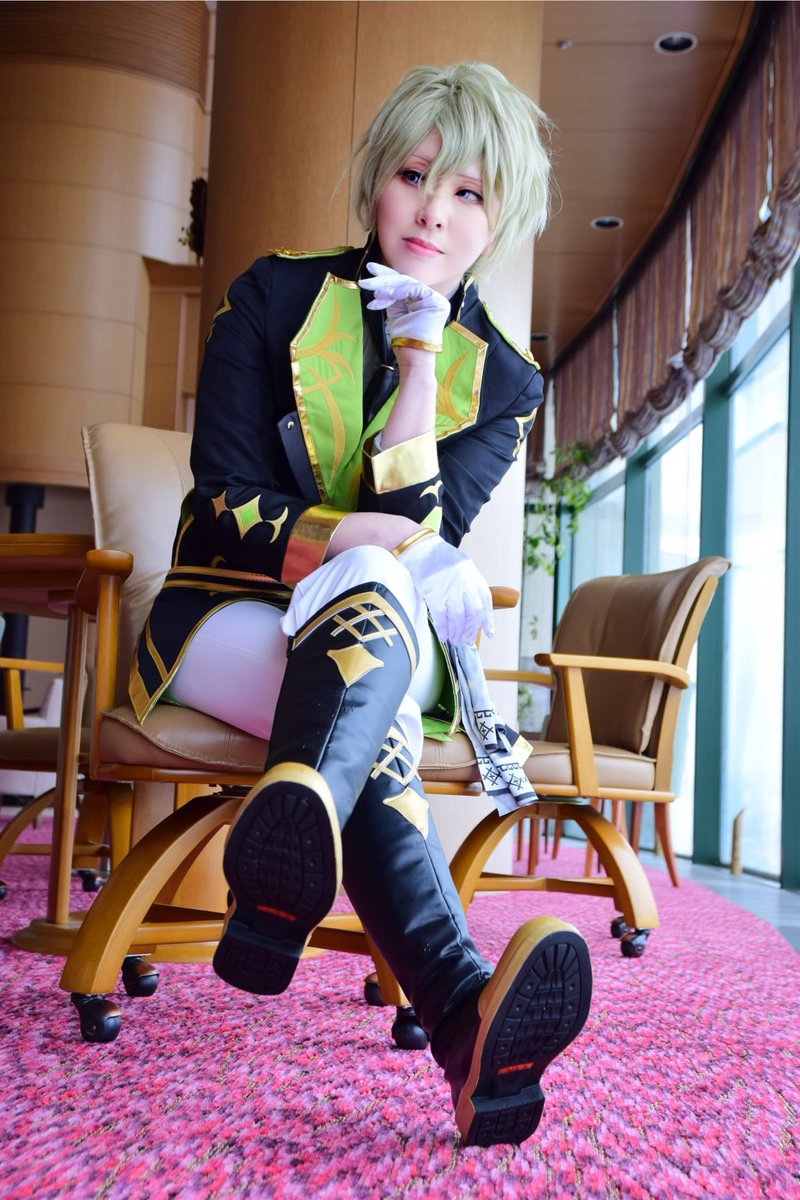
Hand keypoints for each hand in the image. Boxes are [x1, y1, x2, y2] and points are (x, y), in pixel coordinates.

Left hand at [358, 262, 449, 349]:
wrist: (413, 358)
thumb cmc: (404, 341)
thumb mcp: (396, 314)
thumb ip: (392, 299)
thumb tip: (380, 287)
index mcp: (422, 300)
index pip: (403, 284)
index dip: (387, 276)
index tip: (370, 272)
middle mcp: (430, 297)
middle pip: (404, 281)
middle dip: (384, 277)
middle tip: (367, 275)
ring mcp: (435, 299)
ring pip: (407, 283)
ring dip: (387, 287)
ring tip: (373, 292)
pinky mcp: (436, 302)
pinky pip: (414, 289)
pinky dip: (398, 291)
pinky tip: (383, 295)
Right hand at [397, 531, 493, 645]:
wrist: (418, 546)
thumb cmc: (437, 557)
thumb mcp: (460, 566)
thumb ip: (467, 583)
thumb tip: (471, 607)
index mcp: (472, 574)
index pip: (485, 600)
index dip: (488, 619)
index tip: (489, 632)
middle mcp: (464, 581)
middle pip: (473, 612)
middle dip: (471, 629)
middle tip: (467, 640)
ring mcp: (450, 587)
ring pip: (458, 617)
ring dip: (457, 632)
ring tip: (454, 640)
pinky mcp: (434, 592)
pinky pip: (442, 616)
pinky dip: (444, 628)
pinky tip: (443, 635)